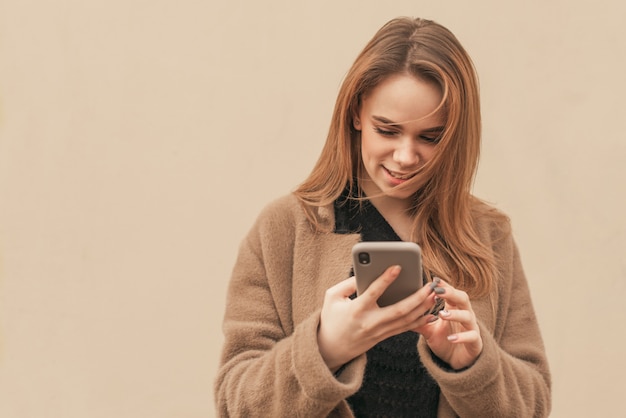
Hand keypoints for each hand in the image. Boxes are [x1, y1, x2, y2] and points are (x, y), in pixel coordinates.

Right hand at [317, 265, 438, 370]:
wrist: (330, 349)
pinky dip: (419, 320)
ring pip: (406, 321)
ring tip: (435, 295)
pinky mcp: (383, 337)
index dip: (386, 279)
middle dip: (417, 297)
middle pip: (399, 310)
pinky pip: (404, 329)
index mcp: (356, 309)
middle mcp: (370, 322)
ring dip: (423, 308)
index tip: (397, 266)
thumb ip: (348, 283)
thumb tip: (366, 271)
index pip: (373, 293)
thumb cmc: (330, 318)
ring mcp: (379, 332)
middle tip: (430, 285)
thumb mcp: (332, 297)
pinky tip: (431, 313)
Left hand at [415, 279, 482, 369]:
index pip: (451, 292)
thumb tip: (400, 313)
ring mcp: (472, 328)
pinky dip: (462, 337)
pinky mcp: (476, 343)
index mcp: (455, 308)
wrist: (457, 361)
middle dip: (452, 293)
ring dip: (455, 314)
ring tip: (442, 314)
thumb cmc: (445, 341)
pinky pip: (472, 337)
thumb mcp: (429, 330)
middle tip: (438, 291)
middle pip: (463, 299)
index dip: (444, 286)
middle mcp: (465, 315)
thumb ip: (419, 321)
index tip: (434, 280)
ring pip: (468, 316)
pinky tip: (451, 338)